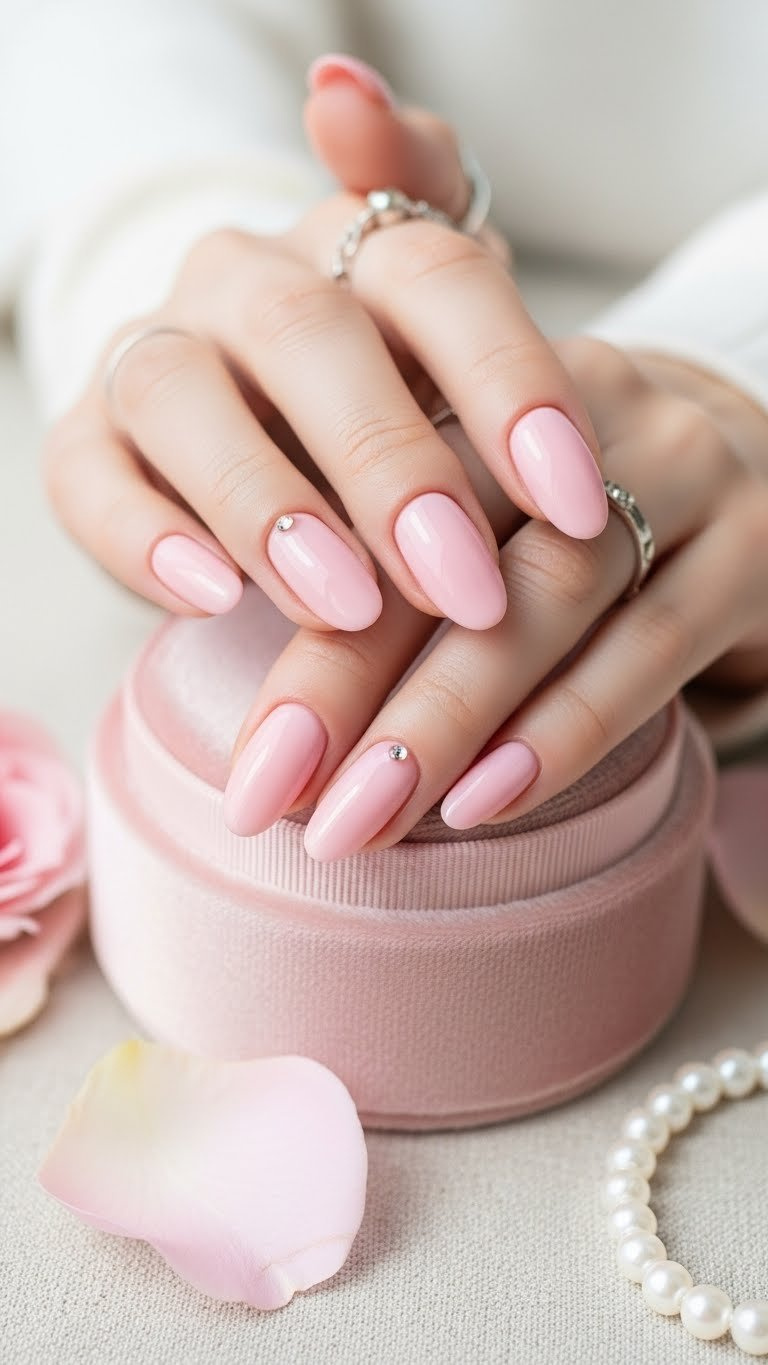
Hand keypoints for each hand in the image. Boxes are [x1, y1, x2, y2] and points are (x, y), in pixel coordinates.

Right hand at [43, 59, 605, 633]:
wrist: (269, 436)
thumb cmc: (393, 394)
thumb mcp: (452, 336)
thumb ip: (445, 242)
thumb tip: (345, 102)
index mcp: (352, 243)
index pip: (433, 273)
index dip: (508, 378)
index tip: (575, 499)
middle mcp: (243, 283)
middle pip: (307, 333)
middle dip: (391, 463)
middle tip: (461, 581)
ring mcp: (156, 357)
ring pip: (181, 398)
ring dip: (267, 504)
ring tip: (344, 605)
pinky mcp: (87, 445)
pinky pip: (89, 481)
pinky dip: (147, 538)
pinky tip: (214, 598)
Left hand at [224, 338, 767, 856]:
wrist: (762, 463)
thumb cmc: (580, 508)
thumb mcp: (485, 492)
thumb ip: (384, 552)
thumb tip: (270, 716)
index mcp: (483, 371)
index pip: (369, 483)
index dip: (300, 619)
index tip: (248, 753)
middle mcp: (583, 398)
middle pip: (449, 530)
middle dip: (347, 674)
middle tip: (275, 795)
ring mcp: (683, 467)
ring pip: (550, 589)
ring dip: (446, 718)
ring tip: (363, 821)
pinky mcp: (757, 544)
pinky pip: (655, 641)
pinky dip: (566, 727)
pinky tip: (487, 800)